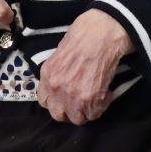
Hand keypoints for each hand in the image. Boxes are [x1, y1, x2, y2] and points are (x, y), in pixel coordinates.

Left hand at [37, 9, 133, 124]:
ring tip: (95, 98)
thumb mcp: (58, 55)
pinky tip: (106, 92)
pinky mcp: (91, 98)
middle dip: (69, 111)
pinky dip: (102, 106)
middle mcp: (56, 88)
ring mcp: (73, 95)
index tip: (65, 98)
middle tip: (80, 102)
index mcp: (47, 75)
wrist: (101, 33)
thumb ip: (56, 74)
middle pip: (58, 115)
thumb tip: (60, 85)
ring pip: (77, 118)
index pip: (44, 102)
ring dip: (86, 111)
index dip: (56, 101)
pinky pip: (95, 114)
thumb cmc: (82, 36)